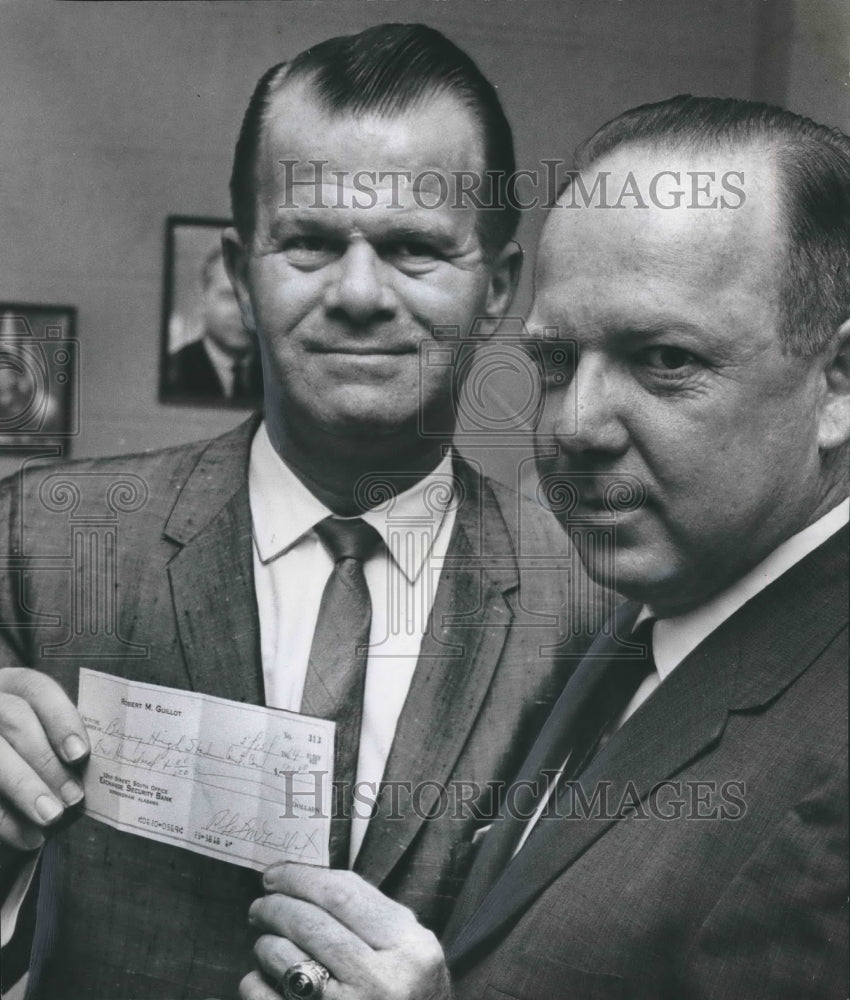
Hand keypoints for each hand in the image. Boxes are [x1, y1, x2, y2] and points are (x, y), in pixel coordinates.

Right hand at [0, 667, 88, 851]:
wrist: (7, 790)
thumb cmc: (36, 759)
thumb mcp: (49, 743)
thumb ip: (67, 746)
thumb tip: (103, 766)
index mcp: (12, 687)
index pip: (37, 689)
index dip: (61, 719)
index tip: (81, 755)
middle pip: (14, 718)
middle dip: (46, 760)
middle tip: (74, 797)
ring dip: (24, 788)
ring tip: (52, 818)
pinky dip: (4, 819)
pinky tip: (29, 837)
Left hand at [240, 863, 452, 999]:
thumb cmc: (411, 993)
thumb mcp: (410, 948)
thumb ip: (370, 914)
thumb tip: (306, 881)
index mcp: (408, 946)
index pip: (342, 894)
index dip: (300, 878)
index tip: (275, 874)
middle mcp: (382, 980)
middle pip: (310, 924)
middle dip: (276, 907)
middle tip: (260, 905)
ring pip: (287, 960)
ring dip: (266, 944)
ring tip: (266, 942)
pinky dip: (256, 984)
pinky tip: (260, 978)